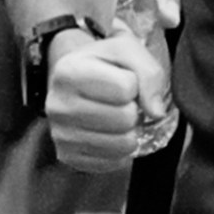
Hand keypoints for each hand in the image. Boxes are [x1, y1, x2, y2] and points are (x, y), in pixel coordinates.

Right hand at [44, 17, 170, 171]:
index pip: (126, 88)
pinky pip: (113, 162)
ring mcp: (60, 133)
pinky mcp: (69, 156)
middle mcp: (57, 105)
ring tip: (117, 117)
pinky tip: (110, 133)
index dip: (135, 84)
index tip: (124, 80)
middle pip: (125, 118)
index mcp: (68, 72)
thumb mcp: (128, 50)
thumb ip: (149, 73)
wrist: (79, 81)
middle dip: (134, 110)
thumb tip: (156, 112)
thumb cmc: (107, 65)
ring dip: (131, 132)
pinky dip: (121, 150)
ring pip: (123, 144)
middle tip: (123, 103)